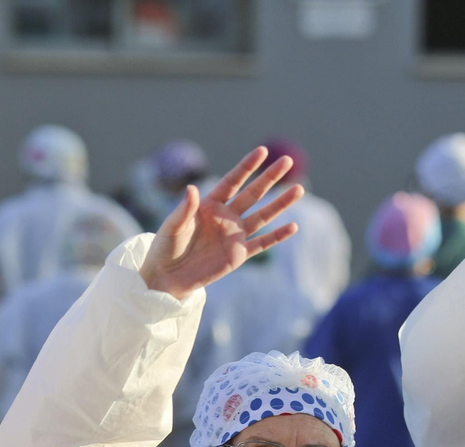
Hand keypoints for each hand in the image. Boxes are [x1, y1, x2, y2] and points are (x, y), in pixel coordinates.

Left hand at [139, 146, 302, 299]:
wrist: (167, 277)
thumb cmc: (165, 247)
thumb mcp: (172, 226)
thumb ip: (184, 209)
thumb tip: (191, 189)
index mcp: (210, 205)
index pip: (232, 181)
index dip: (247, 167)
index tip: (261, 151)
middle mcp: (226, 216)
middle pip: (253, 193)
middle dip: (269, 178)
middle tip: (287, 161)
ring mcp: (235, 235)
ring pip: (263, 216)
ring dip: (280, 204)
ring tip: (299, 189)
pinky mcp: (238, 255)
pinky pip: (262, 244)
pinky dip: (277, 236)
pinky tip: (293, 227)